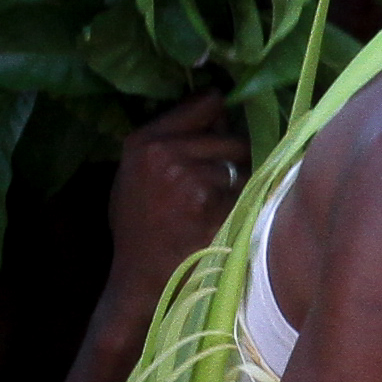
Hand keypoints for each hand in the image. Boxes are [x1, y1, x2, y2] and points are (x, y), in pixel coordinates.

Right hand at [106, 93, 250, 277]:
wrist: (141, 278)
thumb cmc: (138, 228)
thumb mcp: (134, 175)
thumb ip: (167, 142)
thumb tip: (217, 109)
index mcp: (145, 140)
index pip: (207, 103)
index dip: (222, 116)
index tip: (226, 128)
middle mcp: (166, 152)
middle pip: (232, 137)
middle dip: (234, 157)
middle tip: (219, 184)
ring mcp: (191, 179)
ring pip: (243, 167)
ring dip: (240, 184)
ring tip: (215, 207)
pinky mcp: (213, 206)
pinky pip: (248, 194)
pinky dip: (244, 206)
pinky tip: (222, 221)